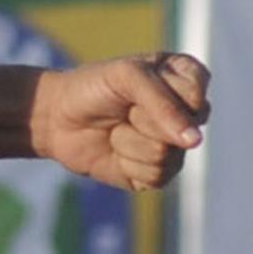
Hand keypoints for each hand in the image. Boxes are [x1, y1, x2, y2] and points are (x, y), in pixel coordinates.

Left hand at [30, 52, 209, 191]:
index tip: (135, 87)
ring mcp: (174, 145)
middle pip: (186, 130)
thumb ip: (164, 104)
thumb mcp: (127, 77)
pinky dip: (128, 164)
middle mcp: (186, 113)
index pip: (196, 97)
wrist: (56, 118)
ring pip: (169, 155)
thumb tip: (195, 142)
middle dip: (144, 120)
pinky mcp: (158, 172)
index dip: (162, 99)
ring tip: (117, 128)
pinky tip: (116, 150)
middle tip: (124, 110)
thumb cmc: (93, 88)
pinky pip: (157, 176)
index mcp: (187, 78)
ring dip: (130, 142)